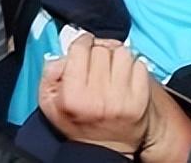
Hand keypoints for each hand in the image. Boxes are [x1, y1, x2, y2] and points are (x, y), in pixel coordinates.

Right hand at [38, 33, 151, 155]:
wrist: (106, 148)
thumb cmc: (78, 121)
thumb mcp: (50, 103)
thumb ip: (49, 74)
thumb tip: (63, 54)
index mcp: (73, 96)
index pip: (80, 48)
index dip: (82, 43)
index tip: (84, 46)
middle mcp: (98, 97)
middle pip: (101, 49)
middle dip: (99, 50)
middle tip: (98, 61)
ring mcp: (122, 98)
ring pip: (122, 52)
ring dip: (117, 56)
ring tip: (112, 68)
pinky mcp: (141, 100)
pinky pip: (140, 64)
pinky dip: (133, 67)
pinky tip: (125, 78)